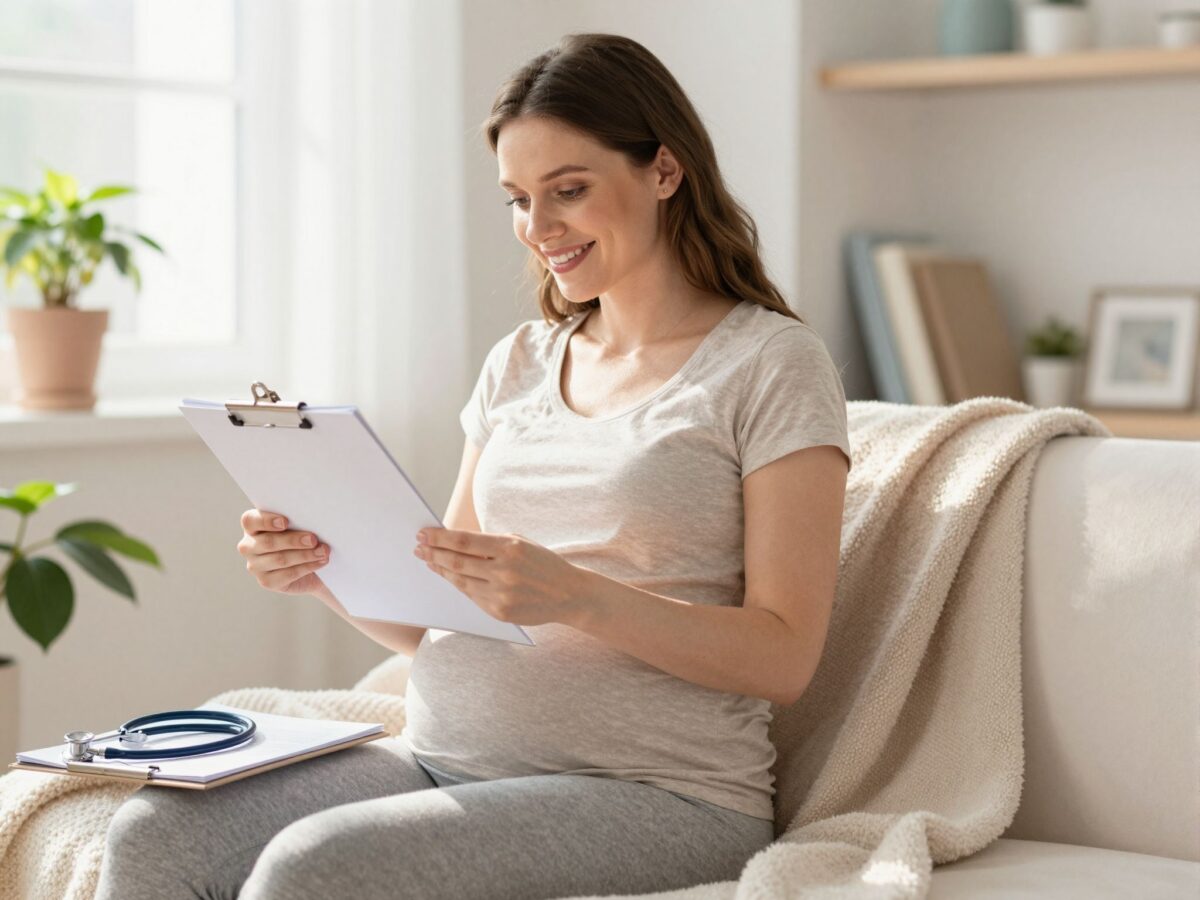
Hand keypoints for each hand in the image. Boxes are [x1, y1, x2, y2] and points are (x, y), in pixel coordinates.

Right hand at [238, 508, 331, 596]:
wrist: (311, 566)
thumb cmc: (302, 537)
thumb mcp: (298, 526)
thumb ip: (297, 520)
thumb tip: (310, 518)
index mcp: (252, 526)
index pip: (250, 521)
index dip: (266, 521)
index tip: (285, 522)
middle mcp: (248, 546)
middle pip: (268, 542)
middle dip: (293, 540)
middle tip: (313, 539)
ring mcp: (255, 566)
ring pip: (280, 559)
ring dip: (305, 555)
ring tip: (323, 551)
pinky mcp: (266, 582)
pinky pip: (288, 574)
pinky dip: (307, 567)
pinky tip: (321, 561)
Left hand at [413, 528, 586, 626]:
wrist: (568, 594)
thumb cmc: (541, 563)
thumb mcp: (520, 543)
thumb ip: (490, 543)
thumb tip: (454, 540)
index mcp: (510, 548)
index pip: (464, 541)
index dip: (440, 537)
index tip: (424, 533)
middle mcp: (504, 571)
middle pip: (457, 562)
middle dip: (434, 553)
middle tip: (418, 547)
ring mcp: (501, 594)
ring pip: (460, 581)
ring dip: (441, 570)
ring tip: (428, 561)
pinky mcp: (500, 612)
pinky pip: (471, 597)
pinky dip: (458, 586)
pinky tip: (448, 577)